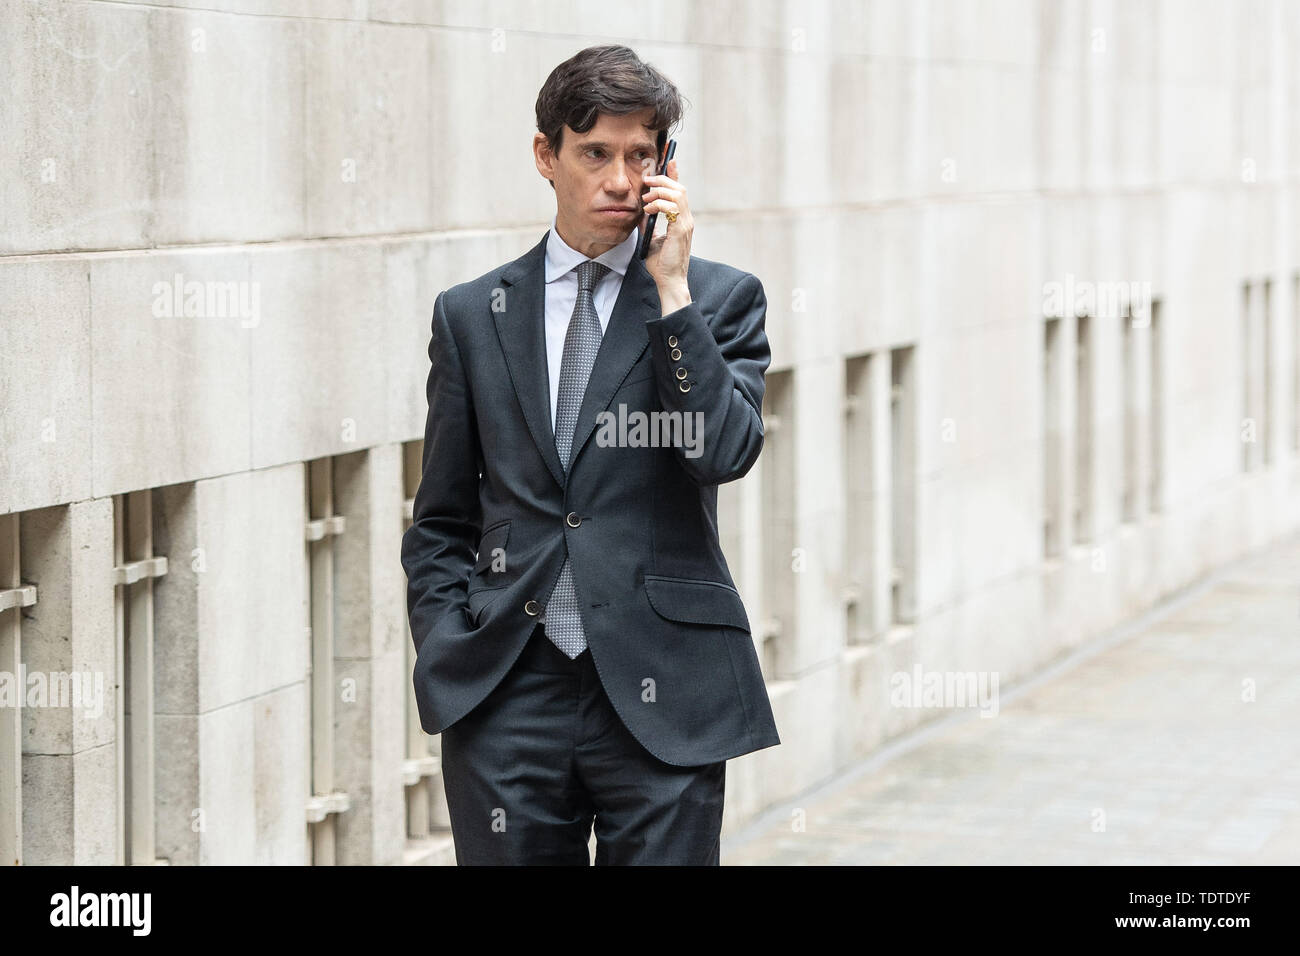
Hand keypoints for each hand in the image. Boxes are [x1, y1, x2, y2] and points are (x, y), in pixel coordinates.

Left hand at [641, 157, 691, 301]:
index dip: (674, 174)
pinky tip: (648, 209)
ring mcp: (686, 224)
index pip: (680, 191)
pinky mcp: (681, 230)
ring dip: (659, 191)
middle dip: (662, 179)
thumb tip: (640, 209)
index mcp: (682, 219)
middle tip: (646, 180)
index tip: (668, 160)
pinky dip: (659, 204)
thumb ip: (648, 222)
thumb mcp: (651, 237)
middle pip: (679, 188)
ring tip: (646, 198)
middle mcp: (687, 219)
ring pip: (678, 194)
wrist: (669, 280)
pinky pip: (672, 208)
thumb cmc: (662, 263)